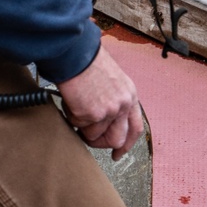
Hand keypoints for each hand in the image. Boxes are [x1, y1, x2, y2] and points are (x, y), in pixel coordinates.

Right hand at [57, 43, 142, 161]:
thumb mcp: (113, 80)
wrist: (76, 53)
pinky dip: (71, 116)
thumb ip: (115, 100)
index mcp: (130, 96)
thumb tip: (105, 123)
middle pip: (116, 139)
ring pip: (93, 135)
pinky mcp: (90, 113)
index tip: (118, 153)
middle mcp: (123, 105)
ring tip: (76, 106)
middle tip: (88, 137)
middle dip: (101, 143)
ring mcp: (108, 111)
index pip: (135, 129)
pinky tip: (71, 99)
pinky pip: (77, 125)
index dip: (126, 144)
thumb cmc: (89, 62)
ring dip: (82, 127)